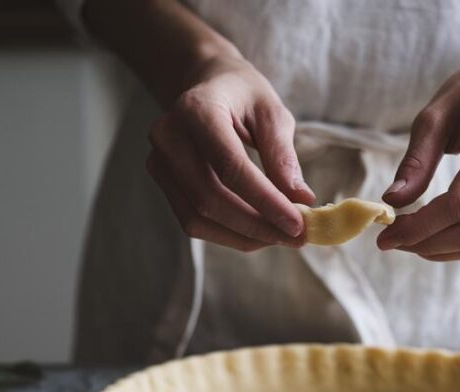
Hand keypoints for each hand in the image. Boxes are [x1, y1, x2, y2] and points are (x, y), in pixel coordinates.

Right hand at [146, 56, 315, 250]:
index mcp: (197, 110)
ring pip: (198, 218)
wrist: (207, 86)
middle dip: (257, 225)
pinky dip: (229, 234)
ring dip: (243, 236)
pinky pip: (194, 221)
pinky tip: (258, 231)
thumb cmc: (243, 96)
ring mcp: (159, 162)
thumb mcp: (271, 112)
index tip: (298, 224)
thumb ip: (282, 155)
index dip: (265, 201)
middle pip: (210, 198)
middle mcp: (169, 137)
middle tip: (297, 237)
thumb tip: (300, 201)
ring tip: (281, 236)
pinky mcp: (163, 183)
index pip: (230, 167)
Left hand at [378, 62, 459, 260]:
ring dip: (441, 249)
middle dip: (429, 244)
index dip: (421, 226)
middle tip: (392, 240)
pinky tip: (431, 233)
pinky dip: (457, 243)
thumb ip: (415, 162)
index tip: (386, 233)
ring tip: (408, 238)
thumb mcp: (434, 116)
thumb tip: (392, 201)